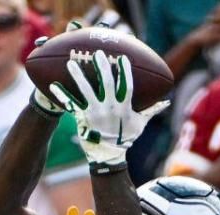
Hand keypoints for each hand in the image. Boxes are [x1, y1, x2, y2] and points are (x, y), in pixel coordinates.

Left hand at [47, 52, 170, 170]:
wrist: (109, 156)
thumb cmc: (126, 138)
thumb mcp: (140, 124)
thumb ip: (152, 110)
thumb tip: (166, 101)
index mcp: (124, 107)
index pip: (126, 85)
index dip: (124, 71)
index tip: (122, 57)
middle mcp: (109, 108)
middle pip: (106, 84)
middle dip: (101, 67)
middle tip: (97, 53)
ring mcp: (95, 113)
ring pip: (86, 91)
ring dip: (78, 76)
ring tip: (70, 63)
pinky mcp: (83, 118)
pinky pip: (71, 106)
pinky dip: (62, 96)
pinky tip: (52, 86)